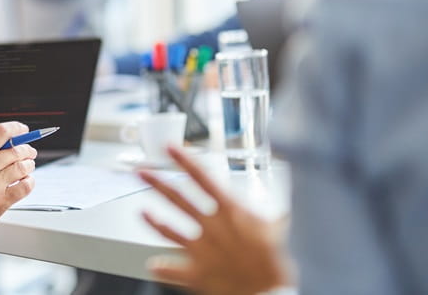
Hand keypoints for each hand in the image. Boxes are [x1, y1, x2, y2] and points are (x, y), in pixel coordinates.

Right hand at [0, 121, 36, 253]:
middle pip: (16, 150)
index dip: (16, 128)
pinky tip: (26, 181)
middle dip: (26, 150)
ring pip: (23, 167)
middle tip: (29, 152)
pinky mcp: (0, 202)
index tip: (23, 130)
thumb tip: (5, 147)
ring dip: (29, 165)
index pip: (1, 132)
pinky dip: (29, 182)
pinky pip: (25, 187)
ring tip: (28, 166)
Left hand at [139, 146, 291, 294]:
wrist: (272, 292)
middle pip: (178, 198)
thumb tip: (287, 208)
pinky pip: (172, 268)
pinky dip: (161, 267)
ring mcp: (201, 249)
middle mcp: (212, 226)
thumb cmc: (277, 262)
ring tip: (141, 212)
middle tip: (140, 171)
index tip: (169, 148)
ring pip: (169, 230)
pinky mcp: (197, 273)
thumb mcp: (281, 229)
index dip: (184, 160)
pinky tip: (153, 264)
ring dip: (152, 220)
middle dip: (156, 182)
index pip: (203, 178)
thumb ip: (276, 215)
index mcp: (231, 211)